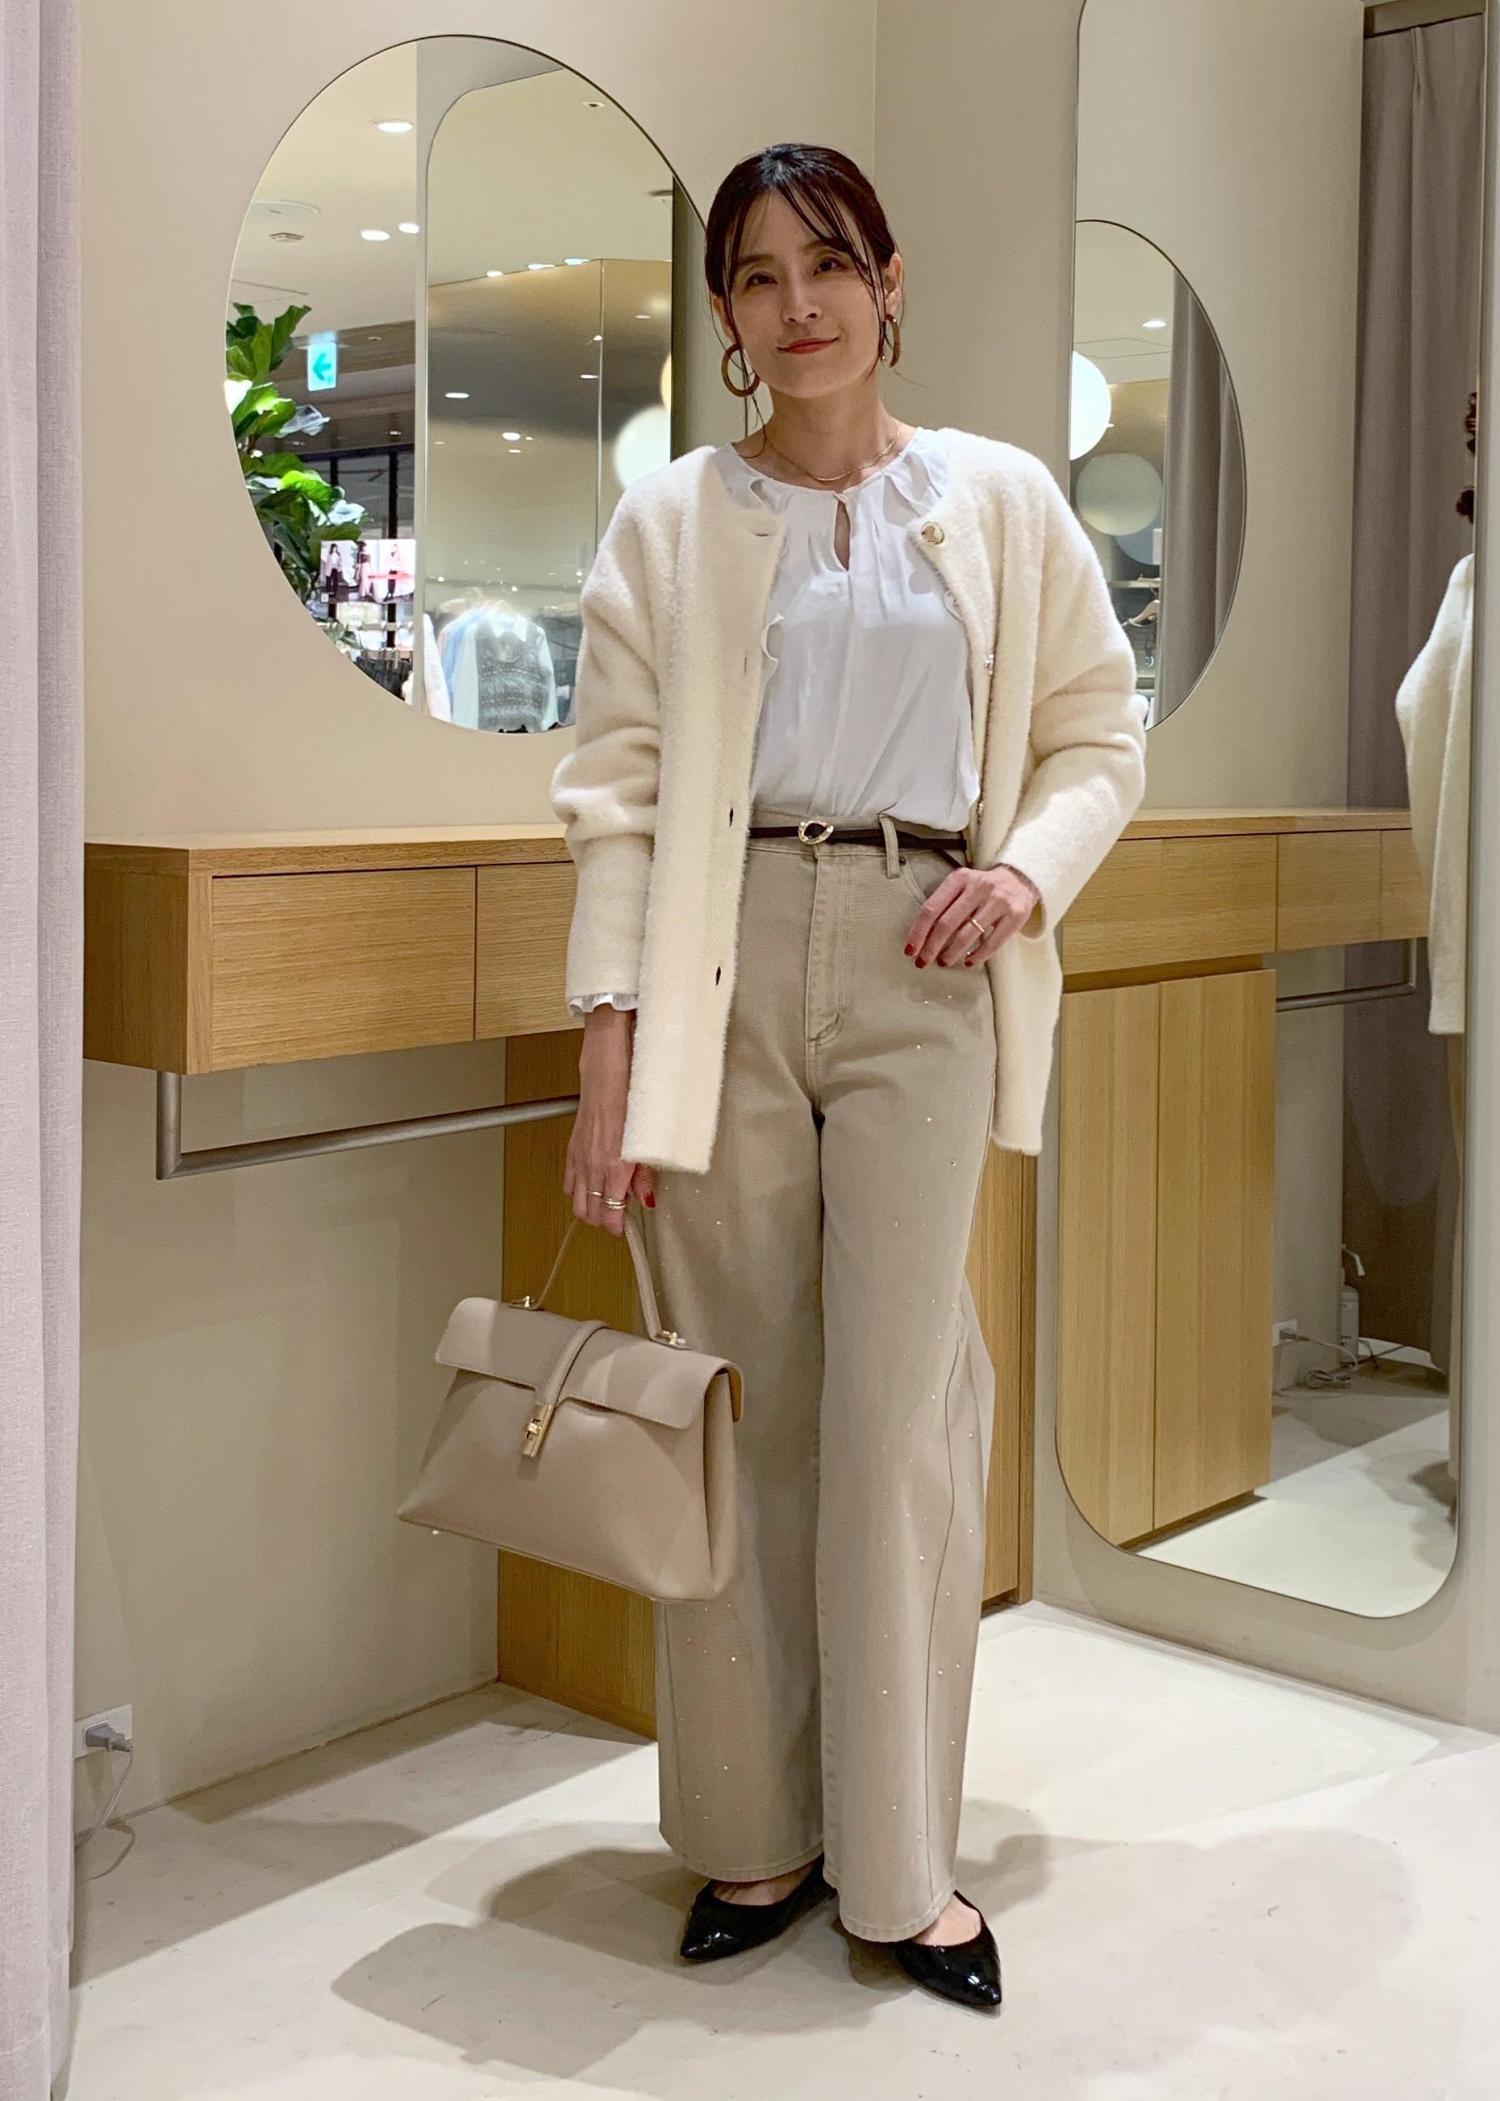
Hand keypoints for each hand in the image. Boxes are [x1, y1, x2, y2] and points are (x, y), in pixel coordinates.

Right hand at [564, 1010, 655, 1233]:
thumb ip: (646, 1173)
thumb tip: (648, 1197)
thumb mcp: (648, 1139)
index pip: (609, 1215)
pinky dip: (577, 1189)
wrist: (608, 1069)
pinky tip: (591, 1184)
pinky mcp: (572, 1147)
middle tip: (620, 1216)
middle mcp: (593, 1166)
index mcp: (614, 1167)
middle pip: (590, 1213)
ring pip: (576, 1201)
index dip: (617, 1228)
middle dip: (604, 1220)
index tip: (625, 1229)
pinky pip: (569, 1180)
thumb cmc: (631, 1096)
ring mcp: (579, 1157)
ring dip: (590, 1207)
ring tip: (607, 1203)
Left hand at [903, 862, 1040, 970]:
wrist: (1019, 880)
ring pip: (967, 934)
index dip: (918, 932)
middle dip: (931, 947)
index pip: (931, 908)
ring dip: (951, 953)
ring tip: (944, 962)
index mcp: (959, 879)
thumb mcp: (962, 887)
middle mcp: (978, 887)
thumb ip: (944, 905)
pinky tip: (968, 961)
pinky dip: (978, 956)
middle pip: (946, 923)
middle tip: (923, 961)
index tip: (910, 950)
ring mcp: (998, 901)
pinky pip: (992, 942)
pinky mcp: (1015, 915)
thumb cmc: (982, 889)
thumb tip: (922, 938)